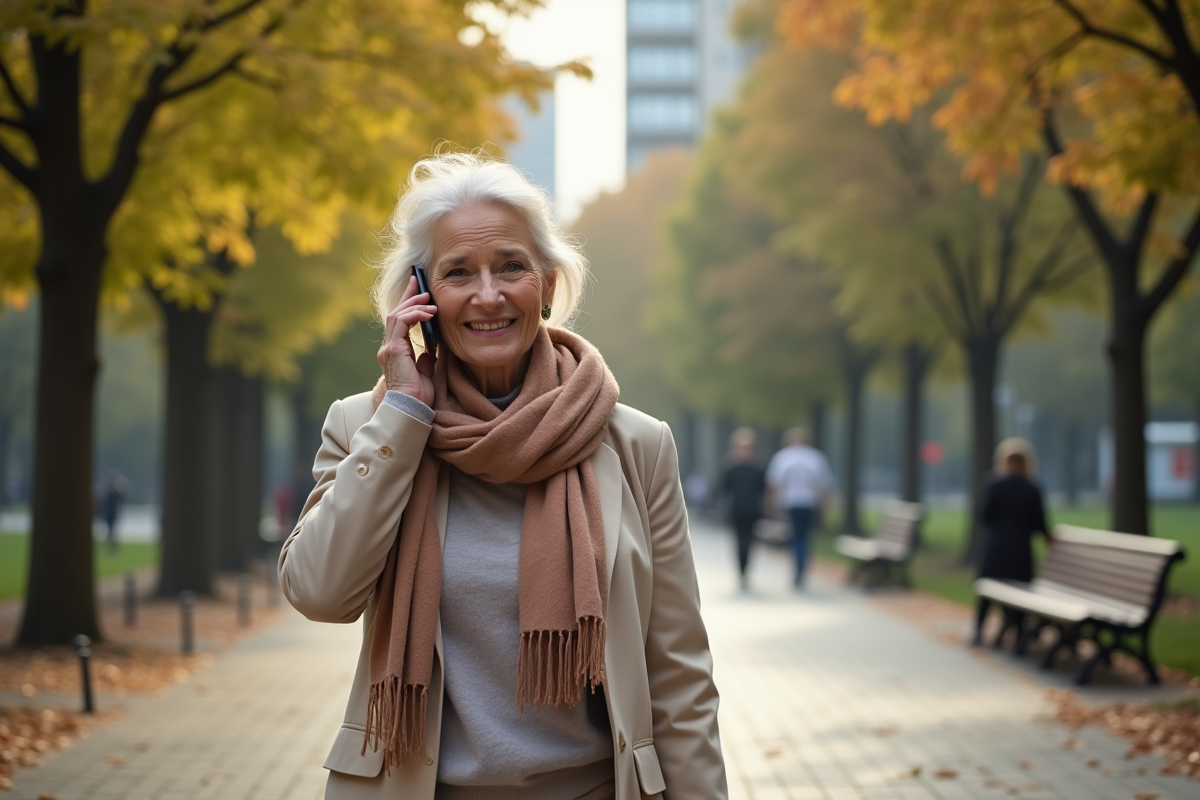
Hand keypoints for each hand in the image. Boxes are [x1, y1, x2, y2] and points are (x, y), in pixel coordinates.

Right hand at [377, 276, 435, 406]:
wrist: (412, 409)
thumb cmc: (419, 397)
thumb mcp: (426, 373)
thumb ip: (425, 359)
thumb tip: (431, 350)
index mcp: (395, 352)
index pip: (400, 322)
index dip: (408, 304)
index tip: (418, 290)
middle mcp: (389, 348)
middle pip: (396, 314)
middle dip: (409, 296)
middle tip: (420, 282)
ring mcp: (389, 348)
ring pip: (397, 315)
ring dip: (414, 304)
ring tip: (430, 301)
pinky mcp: (393, 349)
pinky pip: (401, 323)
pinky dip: (415, 314)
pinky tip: (428, 313)